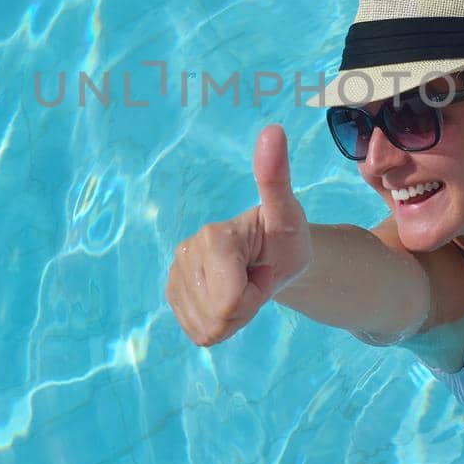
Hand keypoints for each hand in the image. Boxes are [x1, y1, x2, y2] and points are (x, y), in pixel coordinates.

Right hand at [166, 125, 311, 346]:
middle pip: (218, 318)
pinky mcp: (173, 293)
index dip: (255, 296)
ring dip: (234, 316)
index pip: (230, 302)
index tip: (263, 269)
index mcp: (212, 236)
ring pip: (208, 329)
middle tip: (256, 277)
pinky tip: (229, 295)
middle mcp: (186, 252)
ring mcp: (176, 274)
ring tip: (245, 284)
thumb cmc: (285, 235)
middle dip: (245, 307)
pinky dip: (220, 323)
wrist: (274, 255)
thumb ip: (276, 178)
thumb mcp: (289, 213)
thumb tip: (273, 130)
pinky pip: (199, 333)